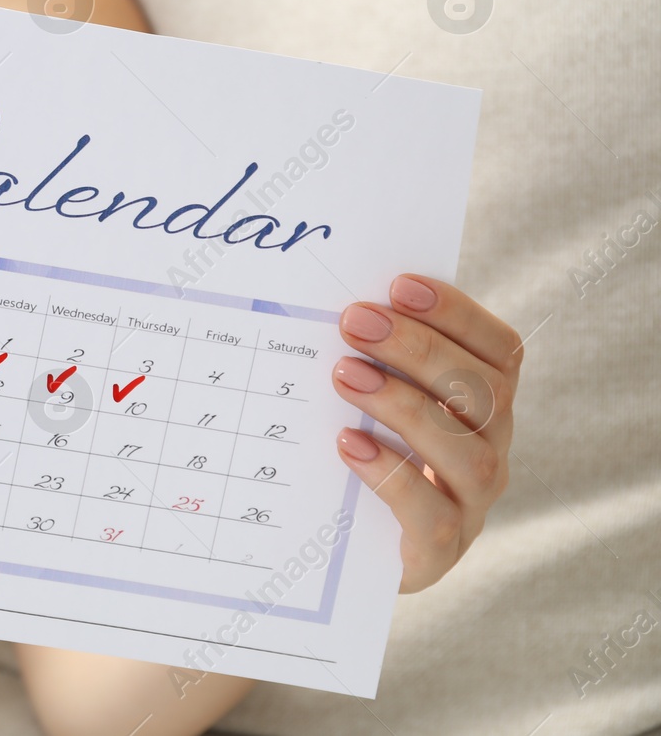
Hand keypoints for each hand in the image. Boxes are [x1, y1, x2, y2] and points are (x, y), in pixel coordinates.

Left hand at [331, 275, 520, 592]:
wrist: (357, 547)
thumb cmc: (365, 452)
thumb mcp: (373, 401)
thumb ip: (372, 358)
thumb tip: (337, 307)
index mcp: (485, 404)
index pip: (500, 350)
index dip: (458, 314)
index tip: (399, 285)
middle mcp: (492, 450)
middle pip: (484, 393)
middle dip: (419, 350)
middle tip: (354, 322)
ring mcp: (472, 504)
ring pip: (468, 453)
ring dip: (405, 406)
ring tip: (345, 375)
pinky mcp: (439, 551)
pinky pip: (433, 515)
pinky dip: (392, 475)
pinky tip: (348, 444)